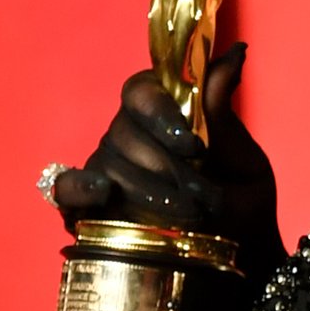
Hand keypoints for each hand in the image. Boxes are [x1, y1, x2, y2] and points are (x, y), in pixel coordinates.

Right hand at [46, 44, 280, 265]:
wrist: (241, 258)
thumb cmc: (242, 202)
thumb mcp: (244, 159)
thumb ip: (223, 113)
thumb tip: (234, 52)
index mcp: (165, 113)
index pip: (143, 90)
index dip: (162, 113)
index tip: (195, 147)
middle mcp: (128, 135)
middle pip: (124, 131)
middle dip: (166, 165)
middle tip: (203, 198)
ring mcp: (105, 169)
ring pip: (107, 165)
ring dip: (147, 190)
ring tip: (187, 217)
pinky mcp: (88, 206)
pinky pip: (65, 188)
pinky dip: (77, 188)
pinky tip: (102, 194)